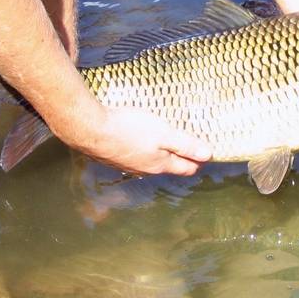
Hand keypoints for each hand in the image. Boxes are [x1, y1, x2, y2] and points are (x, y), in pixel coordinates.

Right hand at [58, 106, 212, 176]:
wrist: (90, 129)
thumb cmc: (129, 129)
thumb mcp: (163, 134)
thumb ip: (185, 145)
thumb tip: (208, 155)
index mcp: (160, 164)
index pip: (187, 168)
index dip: (199, 160)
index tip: (206, 151)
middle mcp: (146, 169)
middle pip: (170, 166)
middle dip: (182, 157)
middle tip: (191, 144)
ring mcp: (129, 165)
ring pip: (152, 161)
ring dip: (162, 153)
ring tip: (167, 139)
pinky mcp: (115, 156)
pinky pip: (136, 155)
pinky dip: (143, 148)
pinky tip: (140, 138)